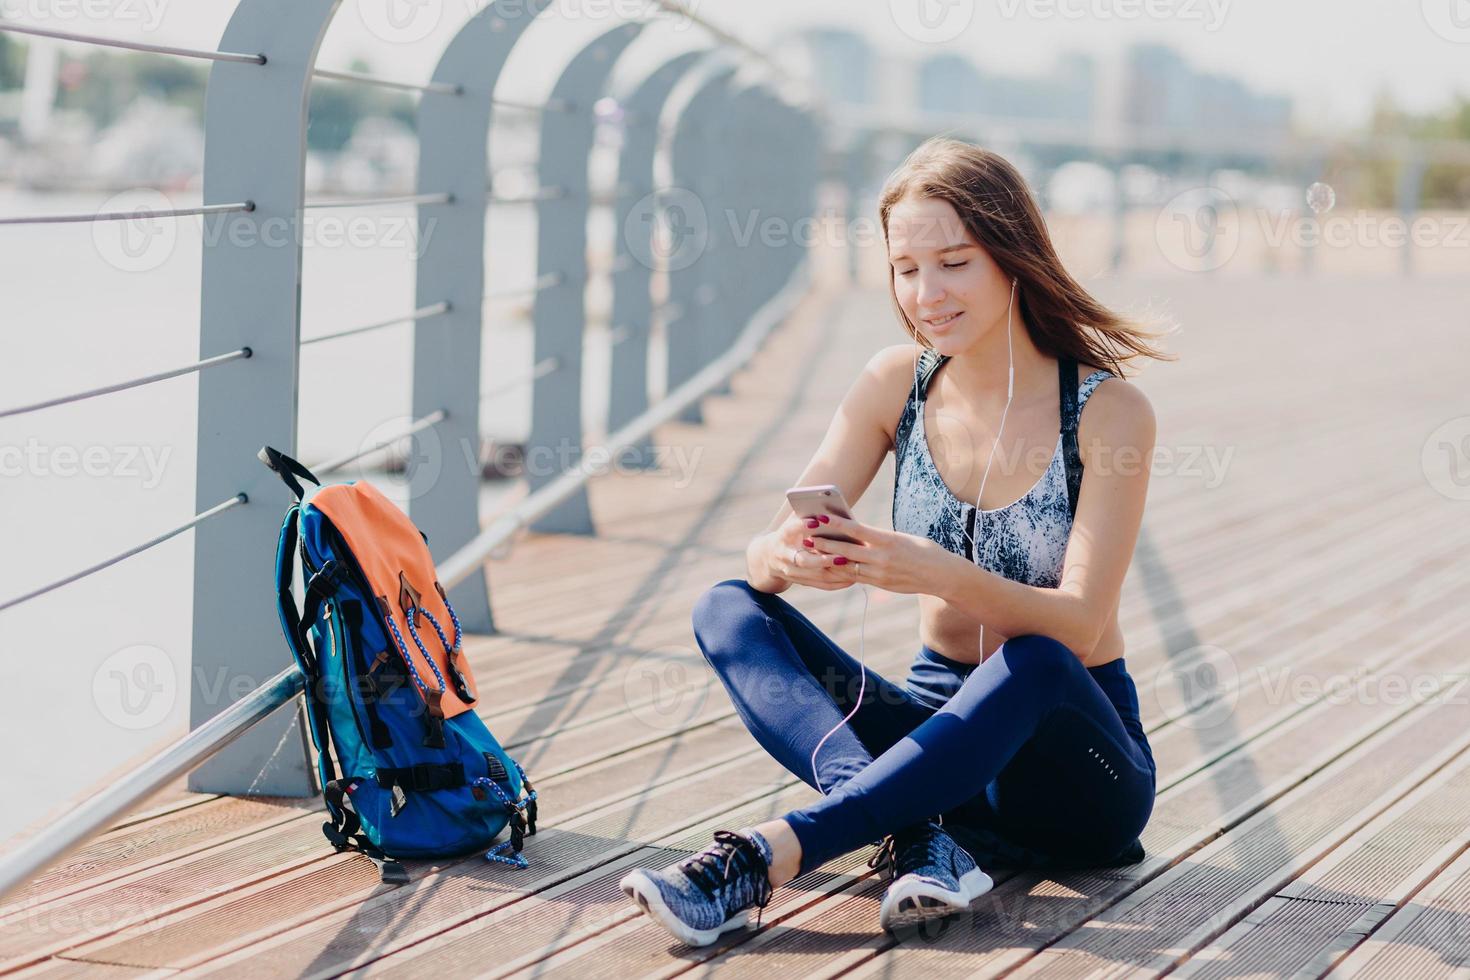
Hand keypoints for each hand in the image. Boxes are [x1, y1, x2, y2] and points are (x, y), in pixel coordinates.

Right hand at [756, 513, 858, 592]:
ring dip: (834, 574)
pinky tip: (851, 580)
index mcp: (782, 536)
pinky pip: (820, 585)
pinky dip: (836, 584)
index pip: (790, 530)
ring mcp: (791, 572)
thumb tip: (828, 506)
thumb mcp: (792, 523)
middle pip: (803, 560)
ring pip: (814, 576)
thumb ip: (805, 514)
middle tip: (842, 556)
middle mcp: (784, 556)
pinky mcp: (800, 581)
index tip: (816, 521)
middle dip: (823, 559)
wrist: (768, 558)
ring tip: (852, 568)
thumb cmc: (789, 533)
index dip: (802, 526)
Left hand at [800, 514, 947, 595]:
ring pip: (846, 566)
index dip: (835, 523)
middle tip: (804, 536)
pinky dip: (840, 571)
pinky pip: (855, 577)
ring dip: (827, 559)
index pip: (856, 529)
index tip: (819, 516)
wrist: (942, 575)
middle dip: (824, 543)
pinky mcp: (880, 583)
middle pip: (846, 549)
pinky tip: (828, 566)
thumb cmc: (924, 550)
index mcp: (888, 540)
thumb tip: (857, 531)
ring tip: (810, 552)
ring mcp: (880, 573)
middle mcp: (881, 557)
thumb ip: (879, 537)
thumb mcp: (901, 538)